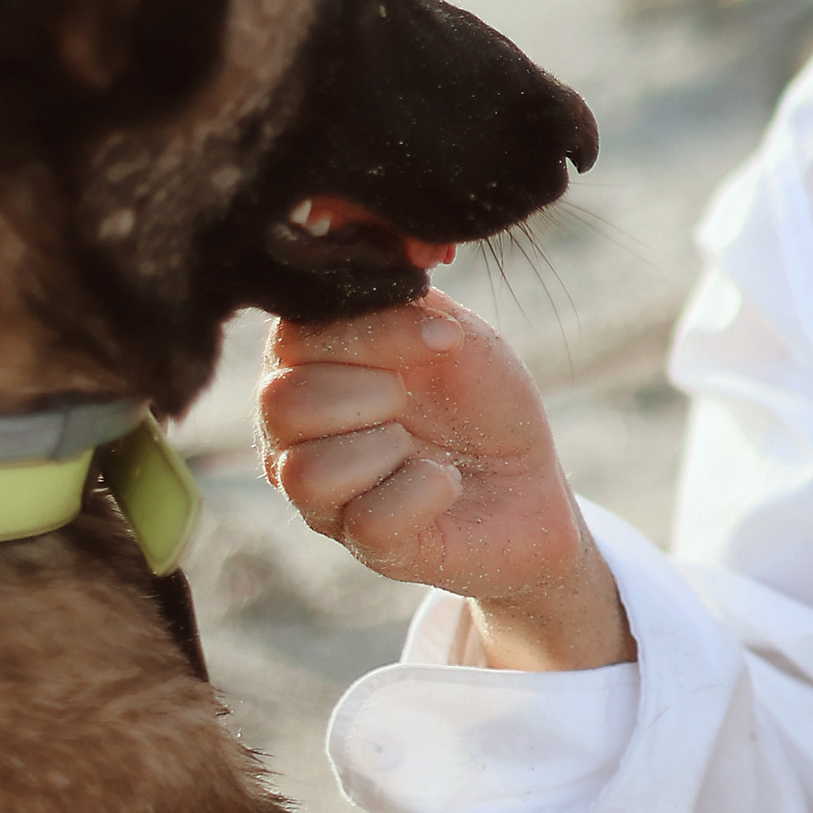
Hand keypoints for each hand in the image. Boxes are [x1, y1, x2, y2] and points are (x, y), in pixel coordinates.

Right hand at [257, 295, 631, 670]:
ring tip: (422, 446)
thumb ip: (398, 298)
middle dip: (368, 390)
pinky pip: (369, 521)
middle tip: (414, 399)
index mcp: (306, 373)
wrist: (533, 479)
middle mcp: (294, 439)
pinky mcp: (369, 548)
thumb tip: (368, 265)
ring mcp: (325, 500)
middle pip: (280, 405)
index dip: (368, 333)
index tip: (442, 339)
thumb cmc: (480, 402)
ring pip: (305, 473)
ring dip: (384, 446)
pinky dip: (425, 491)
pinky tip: (446, 483)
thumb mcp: (449, 333)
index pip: (290, 339)